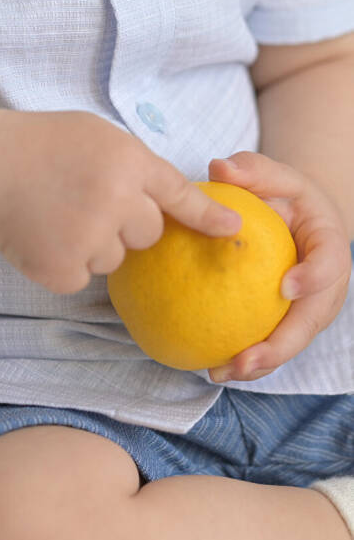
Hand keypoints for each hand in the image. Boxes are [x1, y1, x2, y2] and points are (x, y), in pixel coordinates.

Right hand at [0, 110, 241, 294]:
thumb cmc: (39, 145)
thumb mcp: (93, 134)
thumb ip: (132, 162)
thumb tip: (164, 197)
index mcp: (126, 161)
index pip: (179, 195)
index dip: (209, 216)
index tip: (235, 231)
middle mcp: (116, 200)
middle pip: (148, 233)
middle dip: (125, 223)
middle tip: (84, 200)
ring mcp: (90, 238)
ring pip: (114, 257)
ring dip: (92, 244)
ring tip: (55, 214)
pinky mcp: (63, 269)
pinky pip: (82, 276)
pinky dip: (64, 263)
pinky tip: (42, 234)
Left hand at [207, 151, 351, 382]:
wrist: (298, 215)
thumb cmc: (284, 193)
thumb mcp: (274, 174)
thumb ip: (251, 169)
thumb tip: (219, 168)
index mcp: (330, 247)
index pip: (328, 265)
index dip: (313, 278)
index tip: (286, 287)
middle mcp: (326, 287)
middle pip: (310, 322)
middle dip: (281, 346)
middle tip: (245, 359)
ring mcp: (309, 308)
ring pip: (289, 342)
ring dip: (258, 364)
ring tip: (219, 371)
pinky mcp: (287, 320)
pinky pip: (268, 340)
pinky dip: (243, 355)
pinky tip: (208, 363)